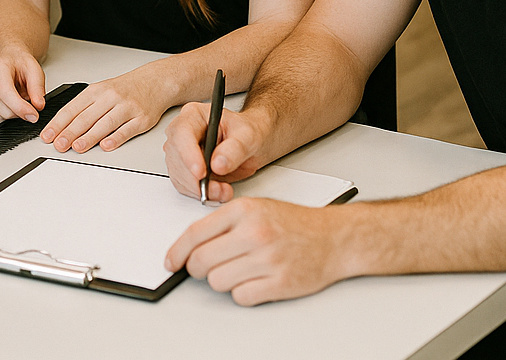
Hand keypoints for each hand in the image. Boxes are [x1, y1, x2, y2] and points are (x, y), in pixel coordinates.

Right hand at [0, 46, 45, 122]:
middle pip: (1, 108)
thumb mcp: (35, 70)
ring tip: (18, 101)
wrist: (11, 62)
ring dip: (11, 115)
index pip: (5, 93)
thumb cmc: (20, 65)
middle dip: (19, 112)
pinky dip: (2, 117)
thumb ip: (37, 87)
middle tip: (29, 105)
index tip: (33, 115)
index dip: (20, 108)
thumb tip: (38, 105)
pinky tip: (8, 105)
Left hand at [40, 69, 166, 152]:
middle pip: (86, 117)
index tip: (48, 135)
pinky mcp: (141, 119)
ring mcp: (126, 108)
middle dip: (70, 132)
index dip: (58, 123)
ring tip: (77, 147)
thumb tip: (62, 127)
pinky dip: (116, 138)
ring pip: (105, 123)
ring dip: (90, 137)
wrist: (154, 82)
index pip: (72, 108)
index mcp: (96, 91)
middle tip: (59, 144)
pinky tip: (106, 145)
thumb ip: (83, 108)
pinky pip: (127, 129)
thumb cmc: (124, 89)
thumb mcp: (100, 91)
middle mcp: (110, 97)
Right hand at [162, 102, 268, 201]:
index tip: (201, 172)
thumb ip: (235, 149)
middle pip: (176, 156)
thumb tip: (218, 164)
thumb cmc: (249, 133)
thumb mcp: (249, 137)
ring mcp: (182, 150)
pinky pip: (183, 184)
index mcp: (195, 115)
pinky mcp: (184, 168)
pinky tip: (216, 191)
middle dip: (195, 178)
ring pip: (178, 173)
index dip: (188, 154)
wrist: (253, 144)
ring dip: (198, 188)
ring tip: (222, 191)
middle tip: (218, 189)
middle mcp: (183, 132)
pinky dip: (198, 193)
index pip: (182, 133)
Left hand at [164, 197, 352, 304]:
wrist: (334, 238)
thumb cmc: (293, 223)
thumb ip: (222, 223)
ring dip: (222, 280)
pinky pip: (241, 296)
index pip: (194, 234)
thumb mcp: (254, 208)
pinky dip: (242, 293)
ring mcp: (267, 259)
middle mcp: (254, 233)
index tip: (171, 261)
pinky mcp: (280, 282)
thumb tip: (189, 245)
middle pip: (201, 261)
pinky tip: (253, 281)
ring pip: (217, 281)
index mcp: (243, 211)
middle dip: (196, 268)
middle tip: (205, 268)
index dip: (177, 251)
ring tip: (239, 271)